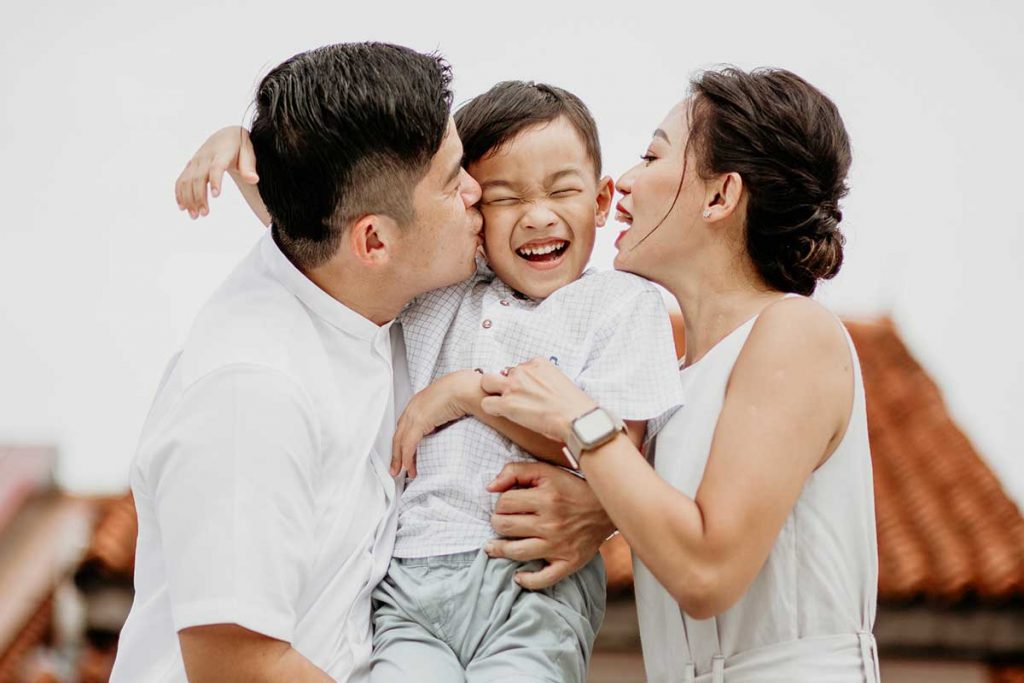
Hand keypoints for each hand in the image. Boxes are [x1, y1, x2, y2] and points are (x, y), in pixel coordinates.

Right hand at [175, 126, 257, 218]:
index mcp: (222, 152)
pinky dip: (179, 193)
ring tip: (194, 215)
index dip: (215, 180)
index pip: (216, 166)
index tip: (216, 195)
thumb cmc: (240, 146)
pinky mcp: (190, 166)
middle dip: (199, 196)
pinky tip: (183, 207)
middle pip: (199, 177)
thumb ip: (249, 166)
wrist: (226, 136)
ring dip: (188, 198)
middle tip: (204, 214)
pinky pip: (181, 179)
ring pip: (187, 180)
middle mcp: (205, 156)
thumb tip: (253, 179)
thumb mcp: (249, 153)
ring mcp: (195, 161)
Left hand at [391, 370, 483, 477]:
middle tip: (397, 466)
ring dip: (400, 458)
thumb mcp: (449, 405)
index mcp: (419, 401)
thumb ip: (442, 417)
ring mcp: (414, 413)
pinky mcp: (419, 421)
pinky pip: (409, 444)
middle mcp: (413, 406)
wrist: (466, 386)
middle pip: (399, 433)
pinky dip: (407, 457)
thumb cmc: (463, 391)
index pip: (406, 424)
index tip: (405, 453)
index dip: (404, 440)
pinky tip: (409, 467)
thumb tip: (446, 427)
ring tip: (402, 471)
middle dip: (397, 452)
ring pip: (400, 440)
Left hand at [480, 358, 595, 442]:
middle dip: (502, 383)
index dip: (521, 381)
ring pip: (487, 382)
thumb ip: (545, 380)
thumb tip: (539, 391)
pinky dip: (491, 410)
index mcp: (538, 362)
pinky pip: (486, 403)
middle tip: (511, 398)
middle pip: (501, 371)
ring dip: (492, 393)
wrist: (577, 419)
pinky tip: (501, 416)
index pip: (520, 367)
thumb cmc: (575, 406)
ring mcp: (513, 386)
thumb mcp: (561, 381)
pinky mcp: (507, 404)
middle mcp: (523, 370)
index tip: (528, 392)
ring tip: (502, 406)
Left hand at [484, 461, 613, 588]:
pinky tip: (518, 576)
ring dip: (499, 550)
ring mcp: (559, 546)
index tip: (506, 504)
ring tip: (493, 547)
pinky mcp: (569, 562)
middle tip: (500, 522)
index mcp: (546, 498)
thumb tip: (490, 487)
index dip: (500, 503)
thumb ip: (515, 471)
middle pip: (506, 527)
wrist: (606, 508)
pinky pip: (544, 579)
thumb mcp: (546, 471)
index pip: (504, 503)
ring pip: (517, 552)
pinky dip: (527, 580)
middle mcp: (551, 523)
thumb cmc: (572, 488)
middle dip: (497, 523)